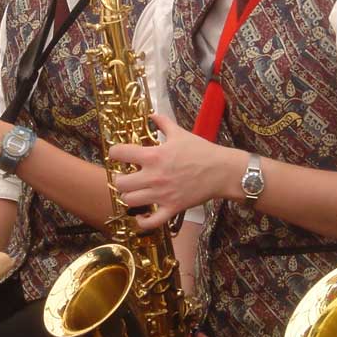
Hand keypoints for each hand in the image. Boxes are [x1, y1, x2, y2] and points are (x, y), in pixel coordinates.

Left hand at [109, 112, 242, 230]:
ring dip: (129, 196)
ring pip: (130, 201)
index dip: (115, 153)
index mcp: (154, 155)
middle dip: (120, 179)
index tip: (118, 154)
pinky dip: (142, 221)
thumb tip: (153, 114)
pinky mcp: (171, 208)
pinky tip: (142, 215)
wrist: (222, 171)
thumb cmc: (202, 151)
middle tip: (127, 176)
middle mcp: (153, 176)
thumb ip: (164, 123)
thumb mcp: (181, 133)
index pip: (119, 153)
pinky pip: (150, 222)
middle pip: (120, 183)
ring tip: (135, 192)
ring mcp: (161, 194)